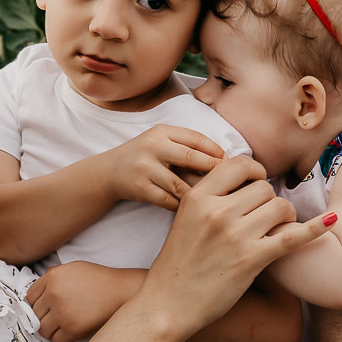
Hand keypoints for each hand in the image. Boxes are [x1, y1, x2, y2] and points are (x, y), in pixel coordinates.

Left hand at [26, 263, 142, 341]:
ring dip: (51, 331)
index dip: (37, 305)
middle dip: (44, 318)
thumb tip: (37, 294)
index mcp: (52, 277)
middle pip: (34, 315)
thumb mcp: (73, 268)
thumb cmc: (99, 280)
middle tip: (56, 319)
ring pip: (43, 330)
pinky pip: (57, 341)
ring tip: (63, 326)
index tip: (45, 309)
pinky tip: (71, 332)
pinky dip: (62, 339)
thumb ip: (53, 277)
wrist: (121, 291)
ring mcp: (62, 311)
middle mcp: (54, 293)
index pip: (29, 297)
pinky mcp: (72, 327)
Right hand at [105, 124, 225, 210]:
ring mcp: (144, 168)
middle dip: (213, 170)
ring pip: (181, 185)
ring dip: (200, 193)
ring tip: (215, 199)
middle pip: (191, 158)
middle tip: (231, 181)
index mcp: (162, 132)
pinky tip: (194, 209)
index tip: (230, 163)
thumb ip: (188, 144)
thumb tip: (224, 159)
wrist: (110, 171)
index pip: (195, 138)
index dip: (216, 151)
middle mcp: (152, 147)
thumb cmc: (145, 155)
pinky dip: (183, 205)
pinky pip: (169, 200)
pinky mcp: (140, 188)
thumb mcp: (162, 140)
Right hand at [140, 156, 335, 337]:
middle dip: (269, 201)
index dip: (255, 172)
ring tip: (276, 230)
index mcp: (198, 197)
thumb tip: (247, 179)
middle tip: (264, 219)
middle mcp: (216, 212)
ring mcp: (235, 236)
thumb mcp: (184, 217)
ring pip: (280, 207)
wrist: (167, 304)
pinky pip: (292, 237)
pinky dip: (316, 228)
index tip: (257, 185)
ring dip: (285, 217)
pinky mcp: (251, 260)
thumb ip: (211, 196)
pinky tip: (332, 221)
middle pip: (264, 188)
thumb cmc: (177, 263)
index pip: (240, 165)